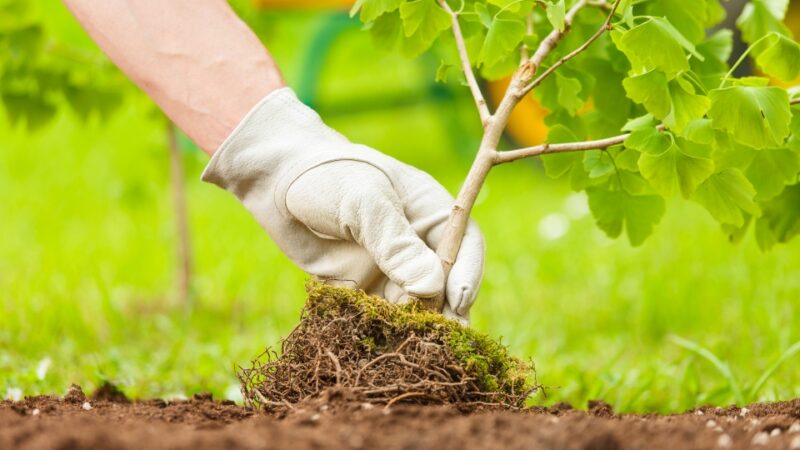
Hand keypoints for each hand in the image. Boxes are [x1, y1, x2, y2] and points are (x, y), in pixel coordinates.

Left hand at [202, 88, 484, 322]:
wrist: (276, 184)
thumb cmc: (326, 178)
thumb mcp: (363, 202)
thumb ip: (395, 243)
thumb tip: (430, 288)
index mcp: (431, 212)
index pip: (466, 245)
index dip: (466, 274)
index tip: (457, 301)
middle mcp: (418, 245)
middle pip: (446, 283)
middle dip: (445, 310)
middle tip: (440, 337)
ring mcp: (392, 270)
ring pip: (417, 306)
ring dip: (416, 327)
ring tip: (410, 345)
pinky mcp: (364, 291)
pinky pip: (382, 318)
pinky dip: (385, 332)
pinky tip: (381, 346)